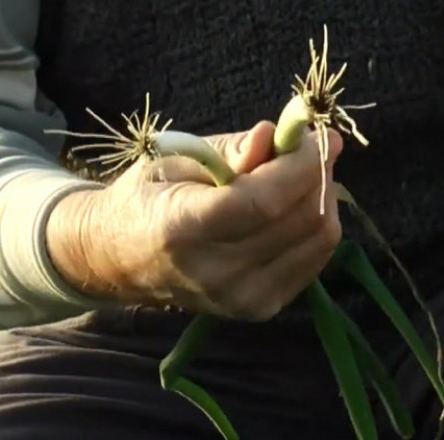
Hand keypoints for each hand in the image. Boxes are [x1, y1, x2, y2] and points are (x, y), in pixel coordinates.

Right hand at [47, 121, 343, 320]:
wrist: (120, 259)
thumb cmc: (149, 196)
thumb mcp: (176, 158)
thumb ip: (232, 148)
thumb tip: (279, 133)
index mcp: (182, 229)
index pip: (264, 201)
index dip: (301, 165)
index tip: (319, 135)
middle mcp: (215, 273)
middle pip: (301, 219)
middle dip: (319, 173)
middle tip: (309, 148)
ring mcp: (240, 299)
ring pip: (319, 239)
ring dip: (323, 197)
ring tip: (298, 175)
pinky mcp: (260, 309)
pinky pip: (316, 259)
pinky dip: (316, 225)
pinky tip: (293, 207)